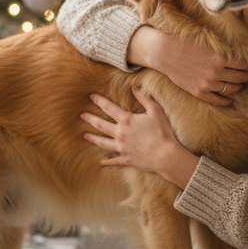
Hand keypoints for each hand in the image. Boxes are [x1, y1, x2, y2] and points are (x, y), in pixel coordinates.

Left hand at [81, 88, 198, 188]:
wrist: (165, 156)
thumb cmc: (162, 132)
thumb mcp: (155, 110)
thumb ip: (144, 98)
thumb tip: (134, 87)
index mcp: (126, 120)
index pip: (108, 108)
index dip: (99, 101)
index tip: (91, 96)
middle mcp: (120, 133)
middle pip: (100, 125)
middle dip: (90, 119)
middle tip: (82, 116)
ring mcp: (122, 147)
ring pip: (102, 142)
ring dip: (93, 138)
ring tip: (85, 135)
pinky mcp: (126, 159)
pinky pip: (113, 160)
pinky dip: (107, 161)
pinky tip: (101, 162)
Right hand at [127, 27, 247, 106]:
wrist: (165, 53)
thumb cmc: (186, 43)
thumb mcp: (208, 42)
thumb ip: (223, 50)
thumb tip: (240, 55)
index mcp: (220, 57)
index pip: (243, 64)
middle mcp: (216, 72)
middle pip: (240, 77)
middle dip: (247, 76)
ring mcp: (208, 84)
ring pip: (231, 89)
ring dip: (239, 87)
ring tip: (241, 85)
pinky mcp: (199, 92)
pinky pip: (217, 100)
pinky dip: (226, 101)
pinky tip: (231, 100)